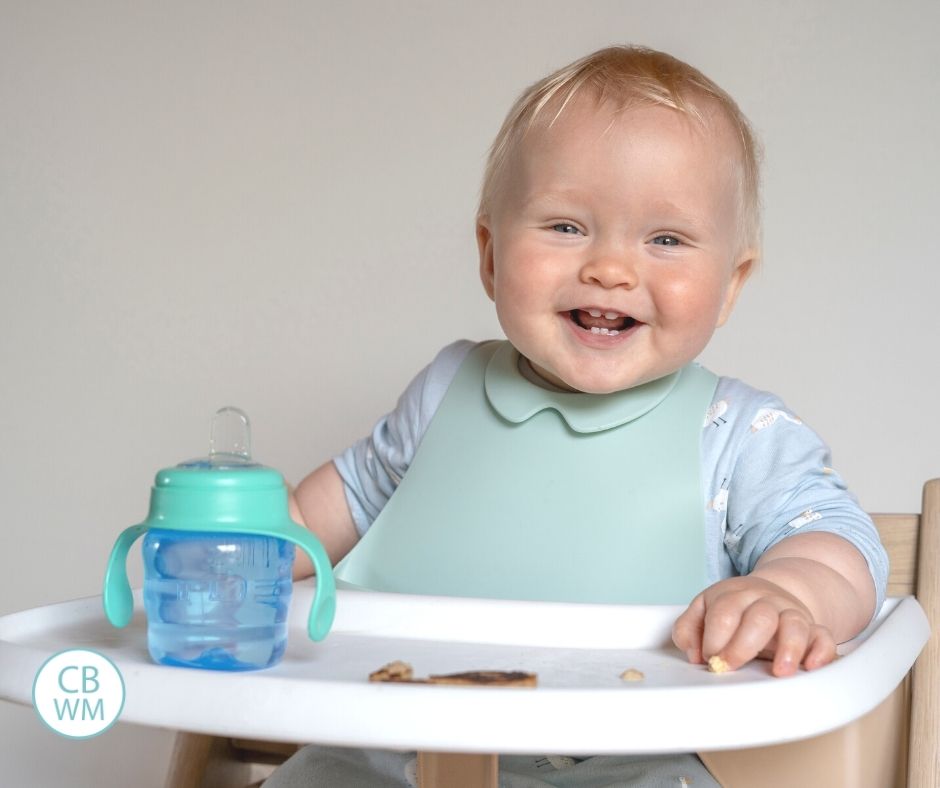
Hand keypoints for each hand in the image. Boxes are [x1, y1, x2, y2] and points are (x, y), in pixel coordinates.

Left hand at [672, 575, 837, 676]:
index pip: (724, 613)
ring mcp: (790, 613)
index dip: (713, 638)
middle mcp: (765, 601)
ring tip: (779, 672)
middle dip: (742, 646)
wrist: (769, 592)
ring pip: (794, 624)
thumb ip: (688, 629)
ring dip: (789, 648)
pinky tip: (811, 666)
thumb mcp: (703, 611)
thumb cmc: (731, 609)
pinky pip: (824, 637)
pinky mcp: (812, 628)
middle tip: (729, 667)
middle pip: (759, 618)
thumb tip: (693, 654)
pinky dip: (821, 651)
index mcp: (734, 594)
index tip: (709, 659)